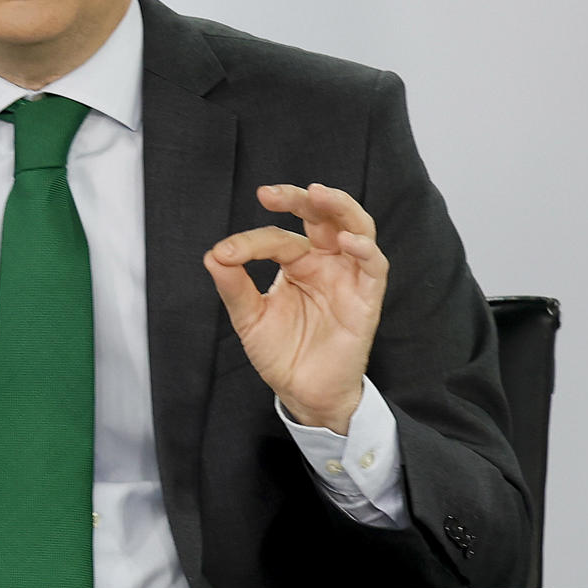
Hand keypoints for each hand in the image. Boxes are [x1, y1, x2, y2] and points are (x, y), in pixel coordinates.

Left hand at [202, 183, 388, 432]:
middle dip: (299, 197)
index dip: (249, 243)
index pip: (276, 238)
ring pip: (356, 227)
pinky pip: (375, 266)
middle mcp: (325, 262)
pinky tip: (346, 241)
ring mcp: (348, 277)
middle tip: (270, 193)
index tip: (225, 254)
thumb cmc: (282, 353)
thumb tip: (212, 255)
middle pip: (321, 216)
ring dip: (339, 207)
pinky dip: (364, 249)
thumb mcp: (250, 318)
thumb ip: (234, 286)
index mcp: (297, 262)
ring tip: (317, 194)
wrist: (303, 393)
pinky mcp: (367, 298)